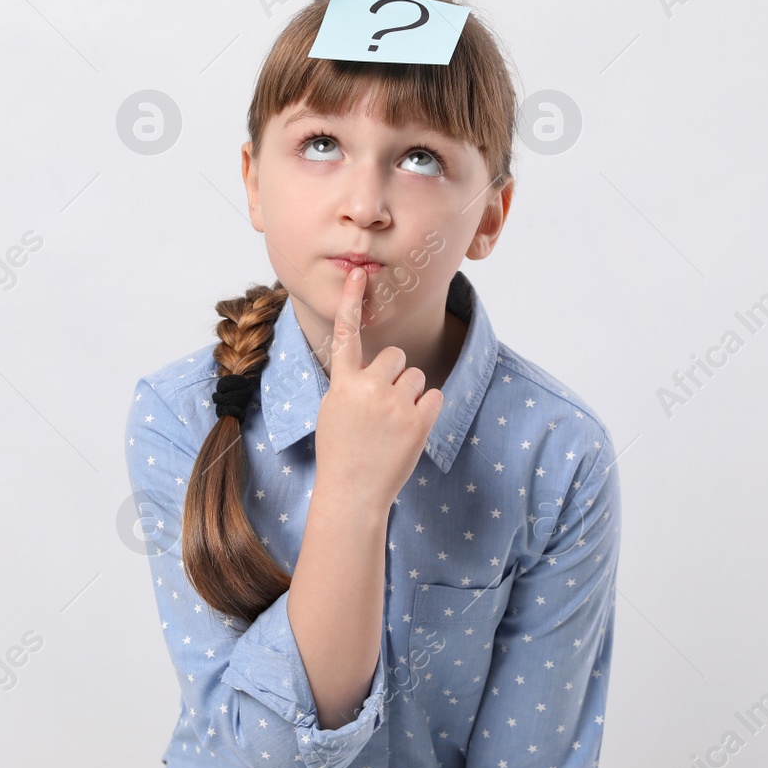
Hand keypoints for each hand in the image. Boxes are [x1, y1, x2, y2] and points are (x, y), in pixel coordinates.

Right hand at [313, 266, 444, 512]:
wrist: (353, 493)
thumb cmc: (341, 453)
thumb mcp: (332, 412)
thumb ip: (350, 385)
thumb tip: (373, 370)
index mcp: (342, 384)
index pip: (345, 334)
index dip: (352, 302)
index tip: (359, 274)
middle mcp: (368, 388)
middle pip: (396, 356)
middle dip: (396, 375)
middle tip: (386, 405)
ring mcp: (394, 404)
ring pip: (417, 377)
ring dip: (411, 395)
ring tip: (395, 424)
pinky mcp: (418, 421)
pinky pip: (435, 396)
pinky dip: (428, 410)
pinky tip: (411, 430)